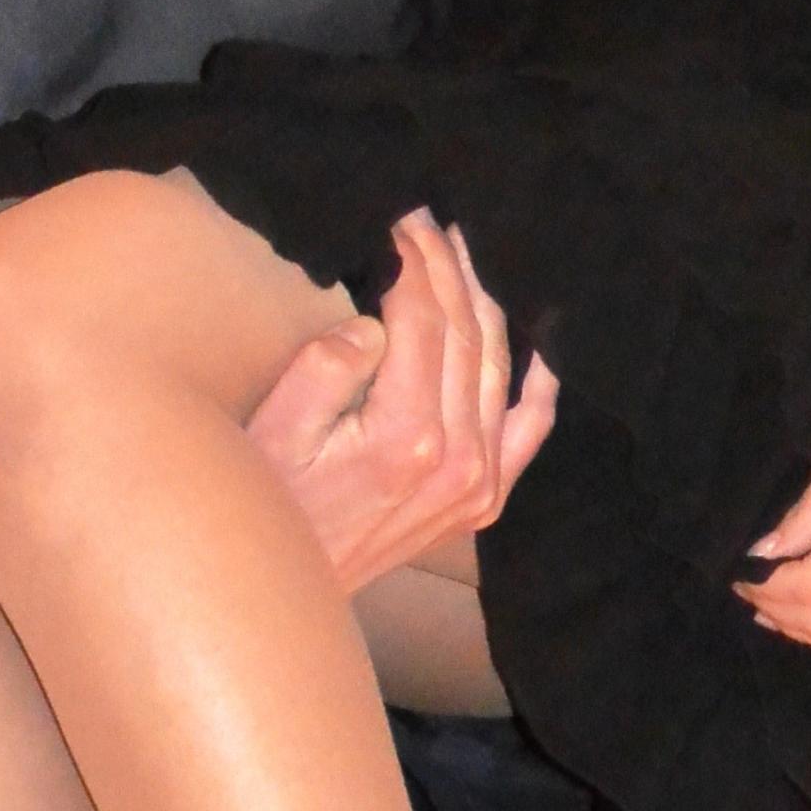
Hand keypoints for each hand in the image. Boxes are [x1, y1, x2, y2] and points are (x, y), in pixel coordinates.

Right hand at [247, 211, 555, 594]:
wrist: (287, 593)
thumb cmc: (270, 503)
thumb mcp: (278, 428)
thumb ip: (329, 366)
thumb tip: (378, 322)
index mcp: (408, 436)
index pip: (425, 320)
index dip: (415, 260)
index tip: (403, 217)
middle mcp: (459, 460)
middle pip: (467, 334)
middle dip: (451, 267)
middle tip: (434, 220)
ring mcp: (479, 485)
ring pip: (499, 369)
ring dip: (486, 304)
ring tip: (467, 254)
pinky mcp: (482, 502)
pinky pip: (528, 432)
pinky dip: (537, 385)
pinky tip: (540, 347)